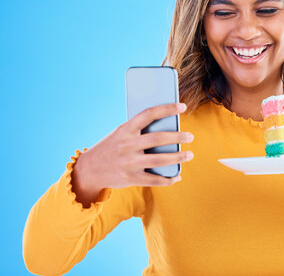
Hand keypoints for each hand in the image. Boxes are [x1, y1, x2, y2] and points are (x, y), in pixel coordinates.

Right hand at [72, 102, 194, 205]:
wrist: (89, 170)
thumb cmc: (111, 147)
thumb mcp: (121, 134)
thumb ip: (139, 130)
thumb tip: (167, 127)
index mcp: (125, 129)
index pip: (149, 114)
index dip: (167, 109)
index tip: (182, 106)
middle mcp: (127, 145)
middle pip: (158, 138)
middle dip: (178, 137)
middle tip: (190, 136)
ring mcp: (129, 162)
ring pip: (160, 160)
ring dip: (178, 157)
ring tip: (189, 154)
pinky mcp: (131, 178)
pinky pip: (154, 180)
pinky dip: (168, 179)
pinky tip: (177, 176)